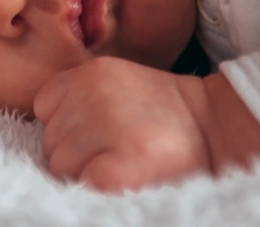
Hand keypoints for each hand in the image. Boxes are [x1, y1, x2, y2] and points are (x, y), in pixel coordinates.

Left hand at [33, 57, 211, 191]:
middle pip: (50, 140)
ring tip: (120, 163)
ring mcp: (104, 129)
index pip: (44, 107)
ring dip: (83, 172)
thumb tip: (48, 130)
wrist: (216, 124)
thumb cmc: (163, 111)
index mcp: (88, 73)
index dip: (64, 125)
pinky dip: (98, 186)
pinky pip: (84, 183)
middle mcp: (91, 96)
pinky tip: (124, 176)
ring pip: (61, 166)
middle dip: (73, 152)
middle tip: (111, 151)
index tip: (91, 133)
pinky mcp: (119, 166)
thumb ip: (81, 95)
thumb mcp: (117, 83)